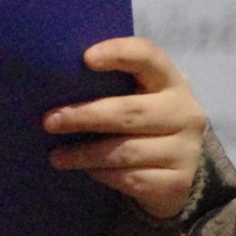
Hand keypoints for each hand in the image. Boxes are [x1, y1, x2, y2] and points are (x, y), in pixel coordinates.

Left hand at [44, 37, 206, 219]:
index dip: (119, 53)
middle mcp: (185, 112)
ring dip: (86, 154)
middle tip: (49, 121)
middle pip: (130, 111)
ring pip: (127, 151)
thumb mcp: (136, 93)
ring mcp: (186, 150)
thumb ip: (110, 82)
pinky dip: (104, 175)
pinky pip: (133, 179)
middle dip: (85, 116)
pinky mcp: (178, 182)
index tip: (86, 58)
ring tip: (56, 156)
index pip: (149, 56)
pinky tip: (87, 171)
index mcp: (170, 80)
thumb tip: (58, 80)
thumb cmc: (143, 117)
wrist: (179, 165)